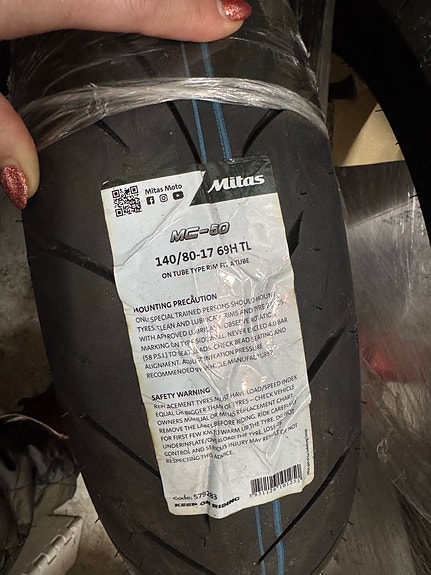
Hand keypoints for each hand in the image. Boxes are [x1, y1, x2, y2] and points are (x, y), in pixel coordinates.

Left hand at [0, 0, 250, 208]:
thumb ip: (2, 128)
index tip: (231, 18)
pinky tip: (123, 27)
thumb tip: (27, 183)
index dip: (183, 11)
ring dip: (153, 4)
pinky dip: (119, 10)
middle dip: (181, 1)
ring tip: (188, 20)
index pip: (126, 0)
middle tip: (225, 15)